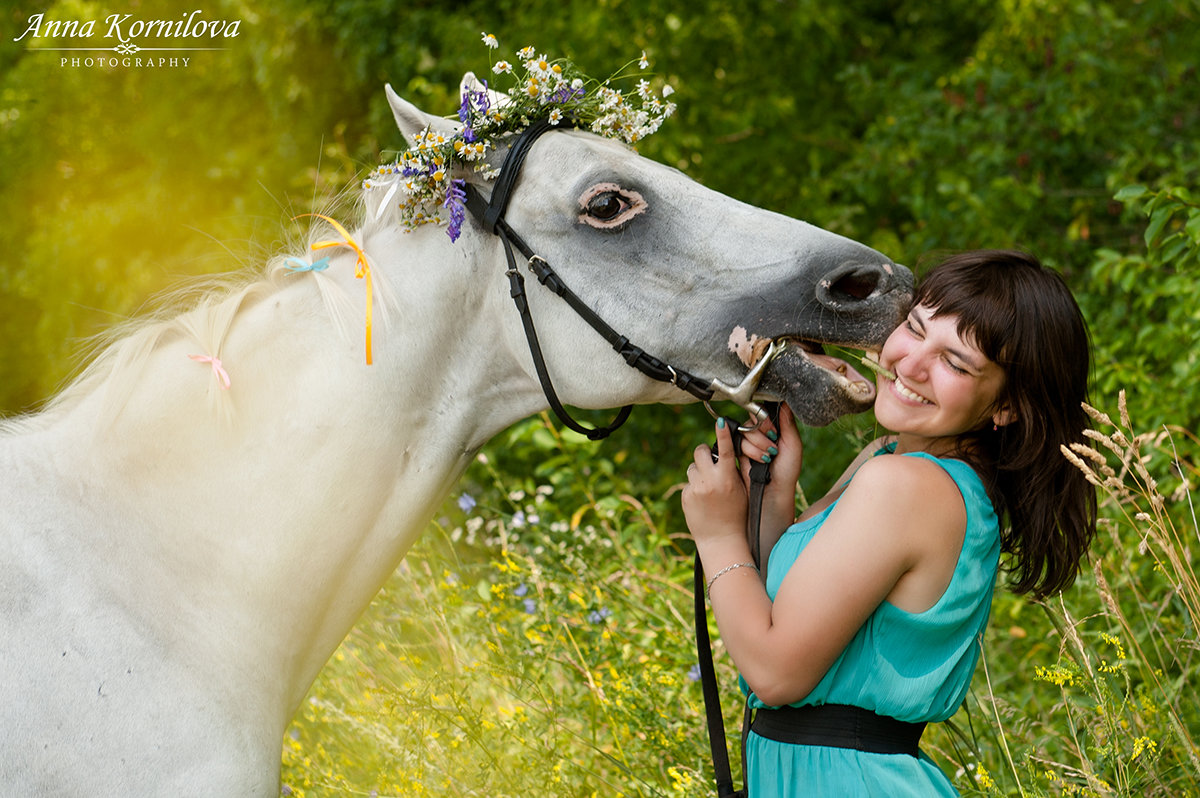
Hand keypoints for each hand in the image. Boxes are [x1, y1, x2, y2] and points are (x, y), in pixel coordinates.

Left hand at [681, 418, 748, 545]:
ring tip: (709, 488)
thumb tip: (731, 450)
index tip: (721, 422)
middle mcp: (710, 481)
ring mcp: (695, 489)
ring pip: (693, 467)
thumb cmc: (737, 514)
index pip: (726, 450)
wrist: (720, 539)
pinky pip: (689, 482)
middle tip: (712, 463)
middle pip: (701, 451)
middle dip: (705, 454)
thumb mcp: (743, 491)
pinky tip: (703, 500)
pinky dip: (695, 487)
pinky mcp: (685, 496)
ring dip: (699, 472)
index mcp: (727, 479)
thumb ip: (737, 470)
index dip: (724, 434)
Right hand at [735, 405, 802, 531]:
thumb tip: (784, 401)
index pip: (765, 411)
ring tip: (767, 459)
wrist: (773, 492)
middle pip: (752, 419)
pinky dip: (748, 451)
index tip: (774, 432)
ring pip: (744, 431)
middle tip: (772, 449)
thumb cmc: (787, 471)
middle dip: (762, 435)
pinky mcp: (738, 450)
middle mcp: (761, 432)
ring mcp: (748, 440)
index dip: (766, 419)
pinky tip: (757, 461)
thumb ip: (788, 423)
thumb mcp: (793, 446)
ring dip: (756, 446)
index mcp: (776, 427)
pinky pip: (737, 441)